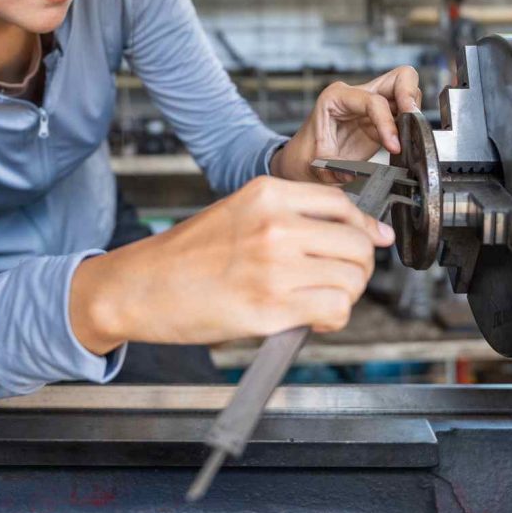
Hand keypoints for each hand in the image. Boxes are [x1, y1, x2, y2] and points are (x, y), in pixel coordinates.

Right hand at [69, 176, 394, 351]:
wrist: (140, 286)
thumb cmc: (186, 255)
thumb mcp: (239, 212)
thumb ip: (291, 216)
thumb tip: (356, 232)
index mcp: (267, 194)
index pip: (343, 205)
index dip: (364, 228)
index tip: (371, 241)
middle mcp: (275, 225)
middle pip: (356, 244)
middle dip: (358, 267)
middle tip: (340, 279)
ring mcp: (274, 267)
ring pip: (351, 280)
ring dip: (345, 295)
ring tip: (321, 300)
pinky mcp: (270, 308)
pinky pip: (334, 310)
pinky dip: (333, 318)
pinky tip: (314, 318)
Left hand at [271, 65, 422, 183]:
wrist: (304, 163)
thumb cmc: (306, 157)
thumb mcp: (315, 166)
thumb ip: (332, 169)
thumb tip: (351, 173)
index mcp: (337, 97)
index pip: (373, 101)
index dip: (387, 122)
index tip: (394, 145)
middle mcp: (357, 95)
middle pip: (399, 78)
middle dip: (411, 96)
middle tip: (415, 121)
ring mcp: (371, 105)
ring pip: (407, 90)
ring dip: (414, 110)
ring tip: (412, 134)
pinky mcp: (382, 119)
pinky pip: (406, 112)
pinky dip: (412, 123)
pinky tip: (408, 140)